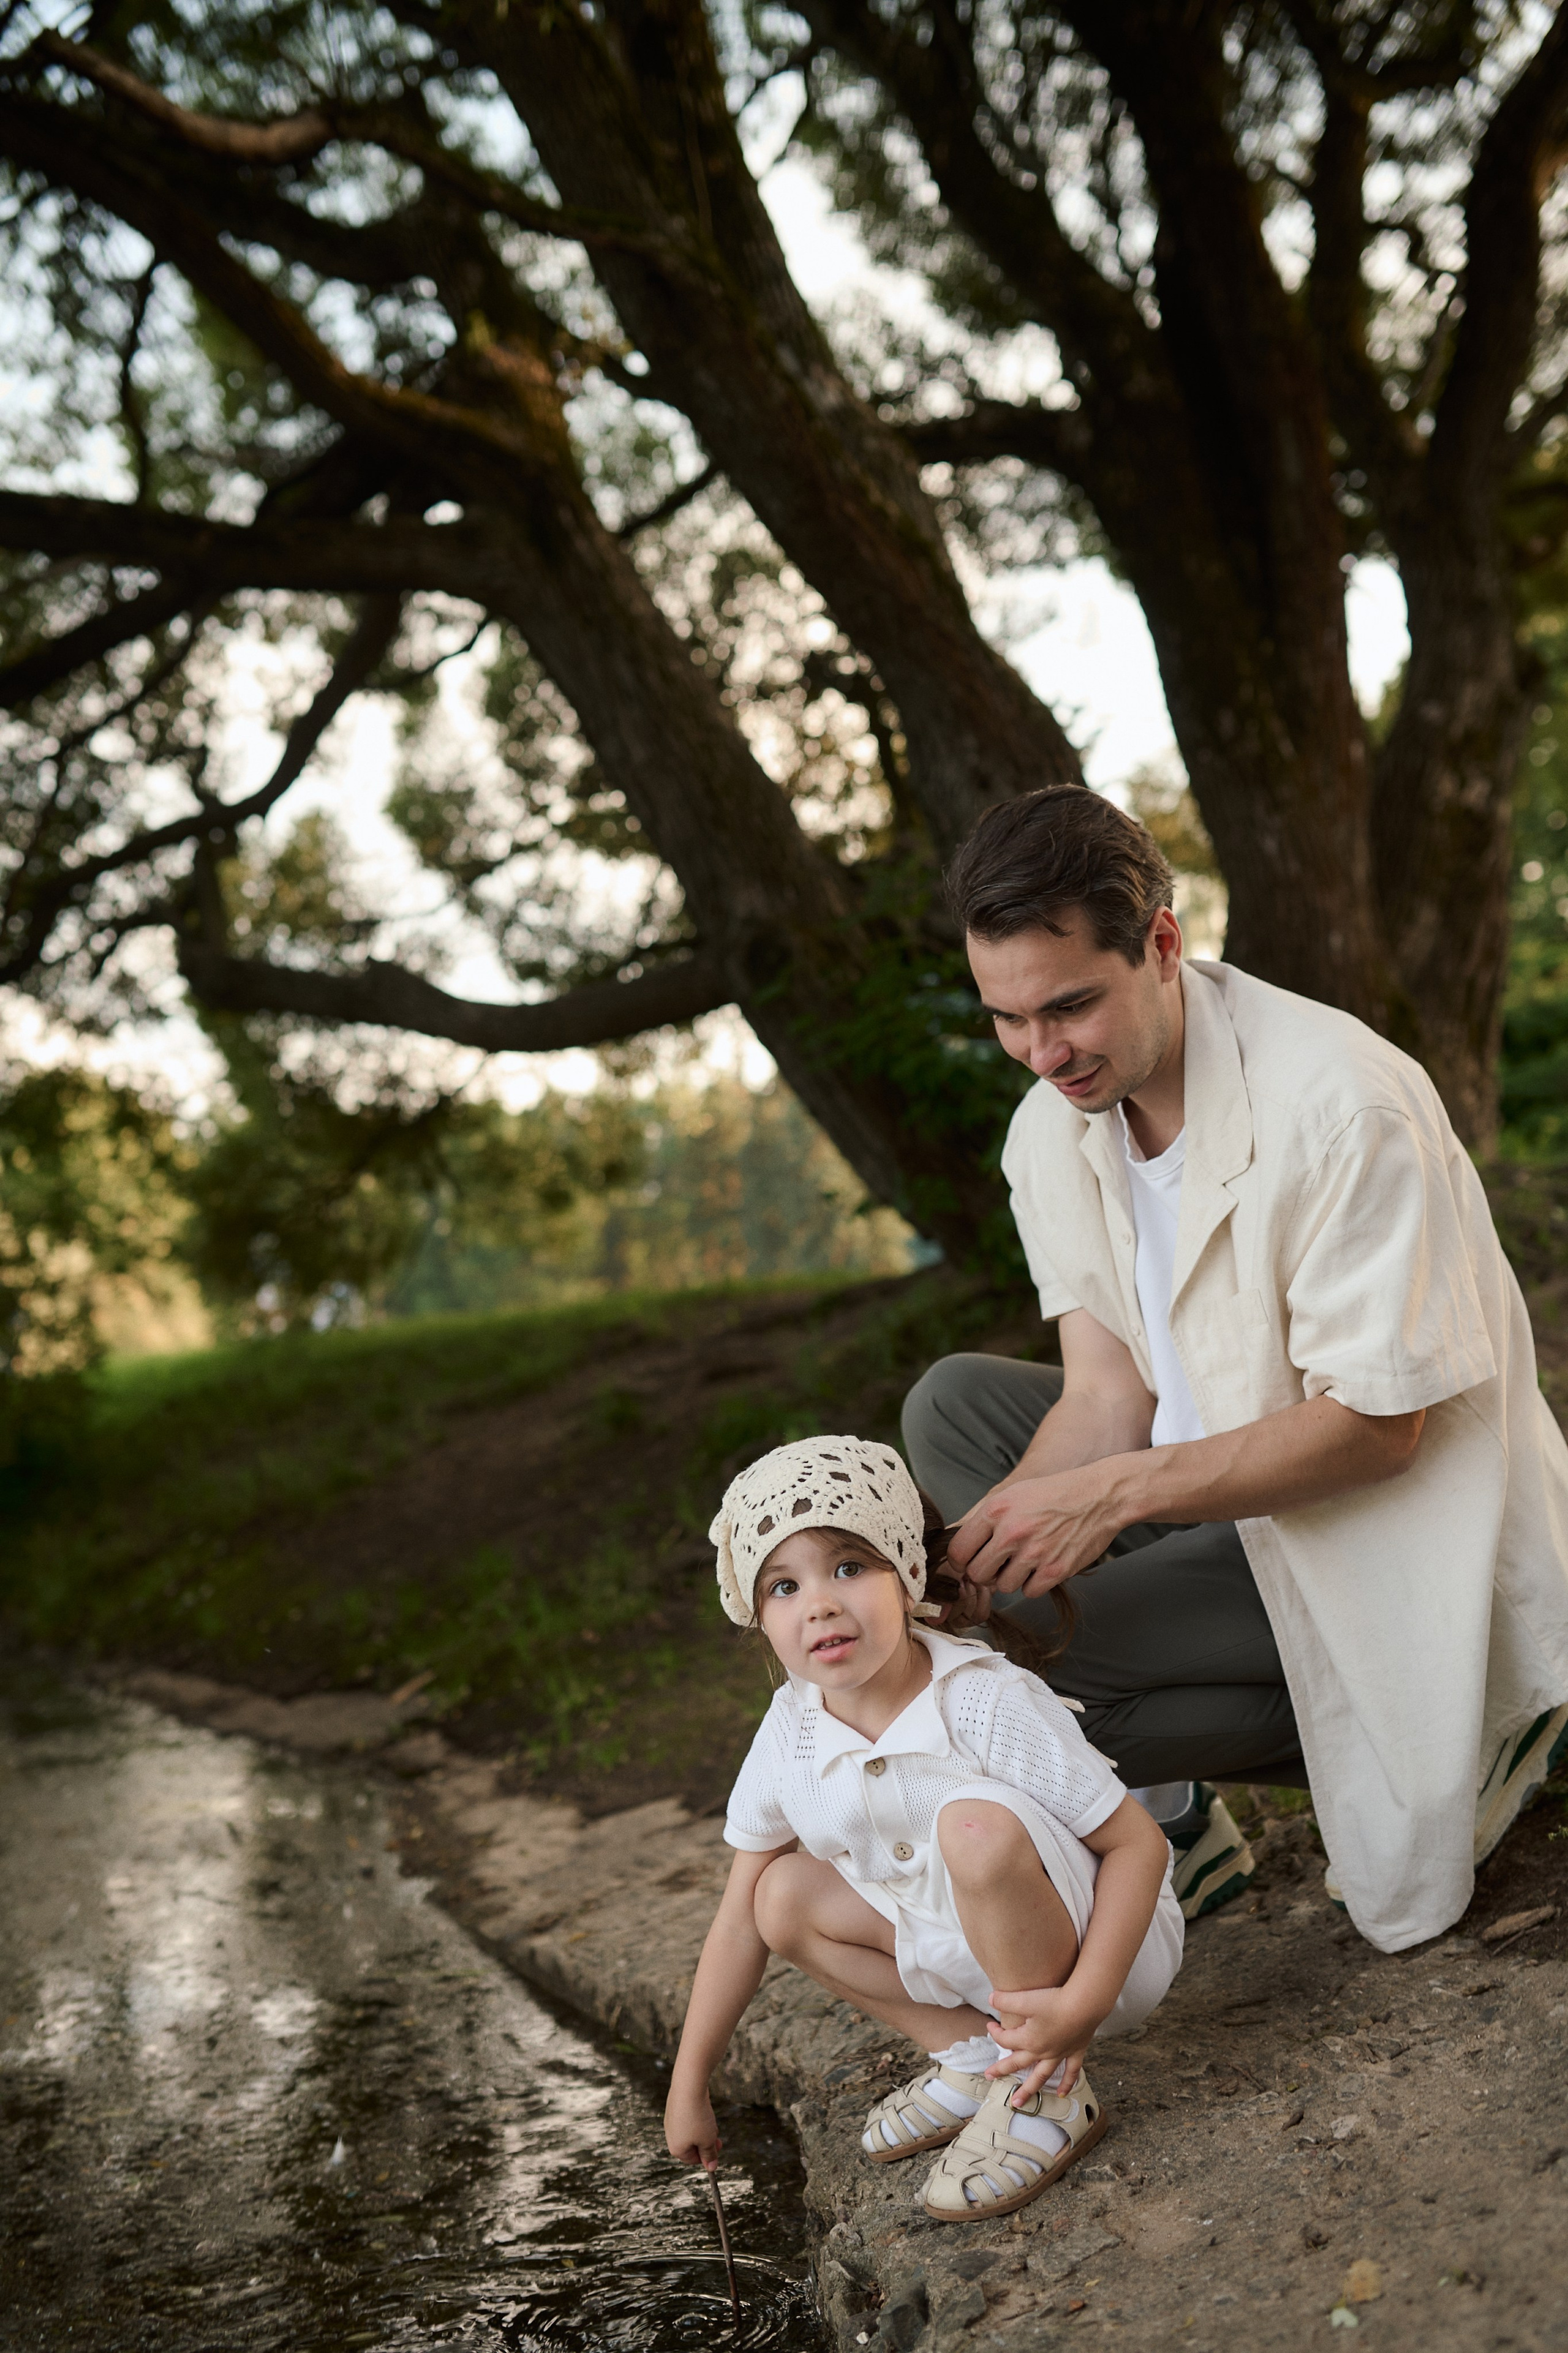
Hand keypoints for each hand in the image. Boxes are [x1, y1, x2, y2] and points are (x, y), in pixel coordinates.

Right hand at [665, 2077, 721, 2168]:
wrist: (688, 2086)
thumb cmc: (698, 2117)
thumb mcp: (708, 2140)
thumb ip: (709, 2155)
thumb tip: (711, 2168)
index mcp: (676, 2148)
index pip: (693, 2159)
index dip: (707, 2156)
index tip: (717, 2148)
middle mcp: (670, 2135)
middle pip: (691, 2145)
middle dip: (706, 2142)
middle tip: (718, 2137)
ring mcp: (671, 2120)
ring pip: (691, 2130)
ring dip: (703, 2129)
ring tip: (711, 2122)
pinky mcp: (674, 2107)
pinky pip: (688, 2117)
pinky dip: (697, 2117)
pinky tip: (704, 2109)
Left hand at [948, 1468, 1126, 1595]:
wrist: (1099, 1497)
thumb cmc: (1054, 1494)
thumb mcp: (1013, 1494)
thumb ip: (986, 1520)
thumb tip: (963, 1550)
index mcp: (996, 1510)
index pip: (958, 1550)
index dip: (961, 1560)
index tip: (969, 1561)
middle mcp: (1012, 1531)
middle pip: (977, 1574)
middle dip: (984, 1573)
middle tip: (998, 1564)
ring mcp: (1034, 1552)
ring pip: (1002, 1587)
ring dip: (1011, 1578)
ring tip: (1026, 1560)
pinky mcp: (1055, 1570)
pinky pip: (1029, 1592)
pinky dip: (1034, 1583)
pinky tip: (1042, 1565)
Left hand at [987, 1983, 1101, 2101]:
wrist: (1085, 2005)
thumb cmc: (1055, 2002)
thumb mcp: (1025, 1999)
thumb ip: (1005, 2000)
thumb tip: (990, 1999)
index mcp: (1029, 2040)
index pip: (1005, 2040)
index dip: (995, 2033)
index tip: (990, 2025)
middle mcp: (1042, 2051)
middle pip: (1018, 2064)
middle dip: (1002, 2070)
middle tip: (989, 2077)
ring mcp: (1059, 2054)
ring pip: (1041, 2076)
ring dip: (1029, 2090)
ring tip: (1018, 2102)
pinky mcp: (1075, 2052)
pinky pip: (1071, 2073)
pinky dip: (1067, 2084)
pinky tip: (1062, 2094)